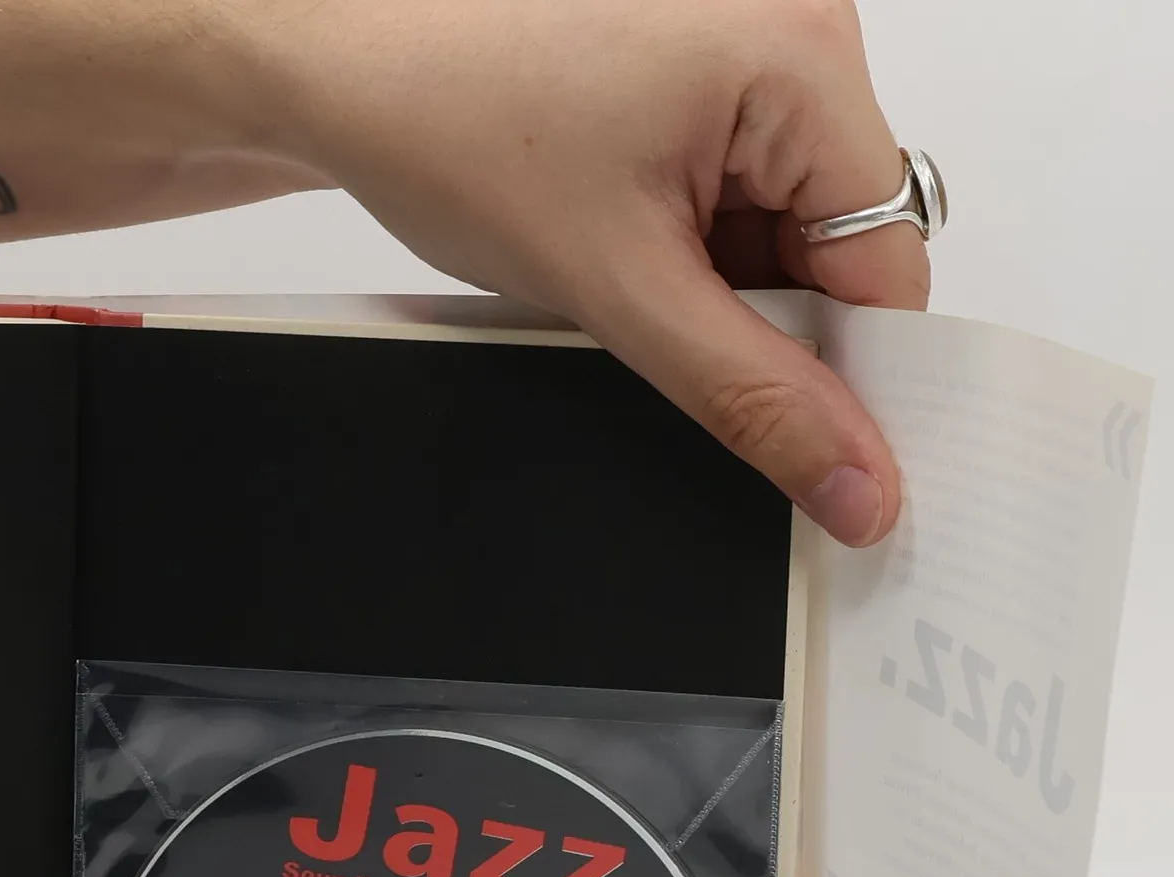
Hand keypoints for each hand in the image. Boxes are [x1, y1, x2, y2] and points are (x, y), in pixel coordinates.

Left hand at [221, 0, 928, 545]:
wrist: (338, 64)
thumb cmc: (452, 127)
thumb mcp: (621, 290)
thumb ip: (751, 396)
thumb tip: (856, 480)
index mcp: (803, 55)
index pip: (889, 261)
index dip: (846, 369)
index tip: (805, 451)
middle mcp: (794, 25)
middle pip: (838, 239)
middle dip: (761, 314)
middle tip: (655, 327)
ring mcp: (744, 35)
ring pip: (780, 220)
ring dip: (713, 278)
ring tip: (610, 255)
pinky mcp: (696, 55)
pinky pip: (734, 181)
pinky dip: (686, 238)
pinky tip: (611, 230)